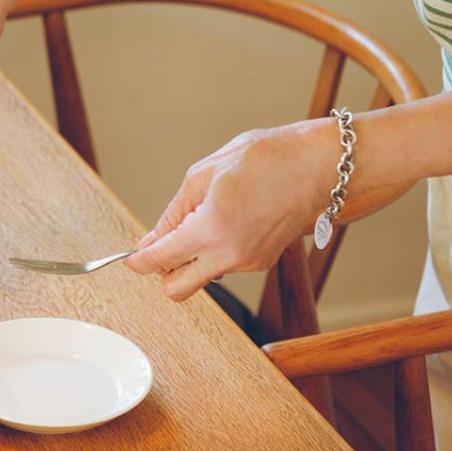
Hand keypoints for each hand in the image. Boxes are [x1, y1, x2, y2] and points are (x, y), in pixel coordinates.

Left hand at [123, 120, 334, 299]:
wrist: (320, 167)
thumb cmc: (267, 160)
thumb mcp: (203, 175)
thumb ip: (173, 214)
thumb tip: (150, 241)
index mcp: (210, 231)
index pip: (158, 261)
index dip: (138, 260)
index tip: (131, 257)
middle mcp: (229, 256)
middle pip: (176, 289)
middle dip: (163, 271)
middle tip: (164, 244)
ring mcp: (247, 263)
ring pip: (201, 277)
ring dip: (192, 258)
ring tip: (207, 216)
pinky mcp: (260, 264)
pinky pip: (223, 266)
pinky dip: (214, 252)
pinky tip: (227, 221)